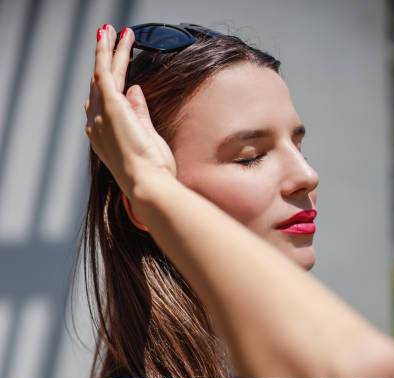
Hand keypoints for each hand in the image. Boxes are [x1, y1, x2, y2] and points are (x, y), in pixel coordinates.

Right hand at [84, 25, 176, 200]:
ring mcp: (101, 116)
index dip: (105, 86)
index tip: (109, 71)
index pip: (101, 105)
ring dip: (107, 51)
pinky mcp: (111, 106)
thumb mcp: (146, 140)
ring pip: (102, 75)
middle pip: (99, 86)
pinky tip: (110, 35)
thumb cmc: (152, 173)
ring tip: (111, 31)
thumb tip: (136, 90)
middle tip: (107, 39)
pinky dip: (106, 52)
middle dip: (103, 62)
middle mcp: (97, 126)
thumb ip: (139, 115)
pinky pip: (106, 71)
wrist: (147, 184)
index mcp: (104, 139)